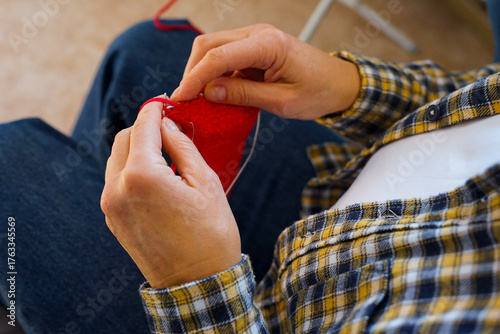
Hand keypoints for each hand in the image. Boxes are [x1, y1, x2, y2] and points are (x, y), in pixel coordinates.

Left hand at [101, 101, 240, 287]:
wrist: (198, 282)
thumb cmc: (210, 233)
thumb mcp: (204, 182)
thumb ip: (182, 145)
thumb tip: (168, 124)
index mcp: (142, 176)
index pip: (143, 126)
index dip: (155, 110)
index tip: (165, 103)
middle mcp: (117, 188)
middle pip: (124, 139)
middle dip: (145, 129)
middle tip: (170, 131)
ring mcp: (111, 206)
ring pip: (117, 159)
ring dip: (138, 149)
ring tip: (166, 157)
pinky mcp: (112, 219)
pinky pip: (117, 181)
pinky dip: (132, 170)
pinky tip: (157, 178)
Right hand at [171, 24, 359, 119]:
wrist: (338, 82)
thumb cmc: (317, 92)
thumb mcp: (281, 101)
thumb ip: (244, 95)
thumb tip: (208, 93)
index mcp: (267, 44)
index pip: (218, 56)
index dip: (195, 78)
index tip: (181, 99)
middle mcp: (258, 34)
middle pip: (209, 45)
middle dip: (192, 72)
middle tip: (186, 100)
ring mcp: (255, 38)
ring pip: (213, 48)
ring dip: (202, 72)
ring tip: (198, 99)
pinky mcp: (254, 47)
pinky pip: (226, 57)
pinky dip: (215, 74)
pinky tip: (215, 93)